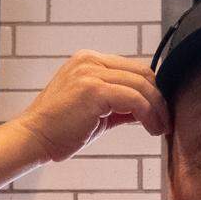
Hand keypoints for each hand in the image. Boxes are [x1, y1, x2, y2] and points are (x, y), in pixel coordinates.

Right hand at [16, 50, 168, 162]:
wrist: (34, 138)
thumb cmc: (61, 128)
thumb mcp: (97, 111)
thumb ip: (121, 104)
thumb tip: (149, 109)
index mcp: (89, 60)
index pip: (133, 68)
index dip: (153, 89)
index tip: (161, 110)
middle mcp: (90, 61)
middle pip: (142, 73)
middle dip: (160, 98)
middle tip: (166, 121)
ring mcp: (91, 73)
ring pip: (142, 86)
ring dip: (158, 109)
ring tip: (161, 128)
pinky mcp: (94, 90)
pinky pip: (135, 99)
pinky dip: (149, 115)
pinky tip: (152, 129)